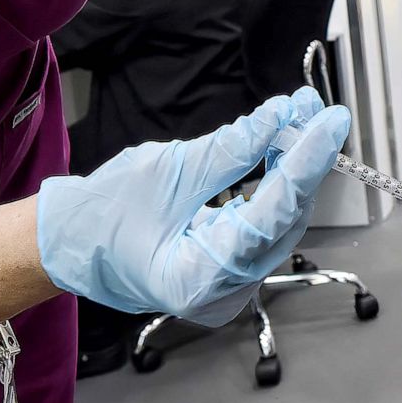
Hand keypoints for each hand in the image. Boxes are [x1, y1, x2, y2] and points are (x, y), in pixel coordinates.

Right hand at [37, 87, 349, 326]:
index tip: (330, 123)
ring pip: (281, 221)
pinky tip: (282, 148)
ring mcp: (230, 287)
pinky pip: (266, 224)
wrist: (71, 245)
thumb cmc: (102, 215)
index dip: (305, 164)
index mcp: (199, 277)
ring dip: (293, 169)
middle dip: (304, 160)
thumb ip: (230, 150)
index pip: (272, 214)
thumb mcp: (166, 171)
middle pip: (285, 219)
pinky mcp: (233, 271)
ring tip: (302, 118)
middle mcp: (224, 292)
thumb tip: (280, 118)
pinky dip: (275, 185)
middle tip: (317, 110)